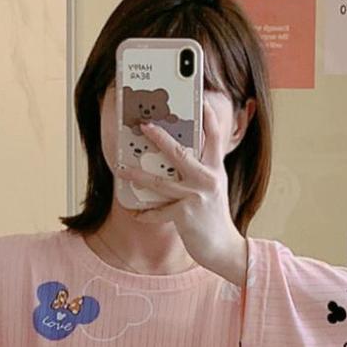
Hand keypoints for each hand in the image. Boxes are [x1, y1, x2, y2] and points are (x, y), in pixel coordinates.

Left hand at [116, 96, 250, 288]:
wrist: (224, 247)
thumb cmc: (214, 217)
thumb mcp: (214, 187)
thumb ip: (202, 170)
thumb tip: (180, 156)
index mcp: (214, 169)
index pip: (214, 137)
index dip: (208, 118)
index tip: (201, 100)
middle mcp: (207, 179)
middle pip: (180, 153)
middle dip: (160, 138)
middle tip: (144, 125)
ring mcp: (196, 196)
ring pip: (160, 183)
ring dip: (137, 176)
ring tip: (122, 170)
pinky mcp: (185, 214)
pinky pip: (158, 212)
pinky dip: (145, 214)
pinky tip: (135, 213)